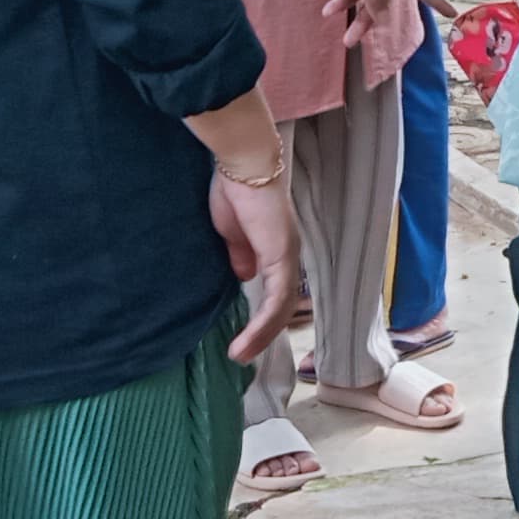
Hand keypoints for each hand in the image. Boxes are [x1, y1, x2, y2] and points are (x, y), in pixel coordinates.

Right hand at [213, 162, 302, 363]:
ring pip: (281, 308)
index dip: (261, 317)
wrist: (241, 163)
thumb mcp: (231, 232)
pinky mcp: (281, 256)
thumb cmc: (234, 189)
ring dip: (261, 335)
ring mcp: (287, 256)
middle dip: (262, 334)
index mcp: (274, 249)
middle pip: (282, 306)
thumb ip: (240, 255)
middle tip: (242, 354)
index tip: (242, 338)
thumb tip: (244, 277)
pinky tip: (245, 341)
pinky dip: (262, 324)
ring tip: (240, 354)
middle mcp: (287, 255)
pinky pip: (276, 299)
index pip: (275, 292)